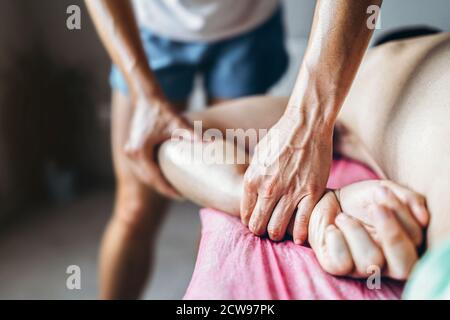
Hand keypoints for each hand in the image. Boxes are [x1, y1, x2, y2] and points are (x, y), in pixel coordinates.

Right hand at [125, 92, 194, 198]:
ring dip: (158, 183)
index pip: (155, 179)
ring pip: (144, 176)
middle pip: (148, 180)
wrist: (146, 97)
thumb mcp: (178, 123)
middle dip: (164, 189)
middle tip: (181, 196)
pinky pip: (142, 169)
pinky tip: (166, 177)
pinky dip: (153, 175)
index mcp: (140, 152)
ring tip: (174, 189)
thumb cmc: (161, 110)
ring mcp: (129, 152)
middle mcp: (131, 154)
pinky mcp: (131, 149)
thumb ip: (192, 134)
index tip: (182, 197)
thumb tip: (210, 143)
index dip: (168, 190)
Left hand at [241, 109, 332, 242]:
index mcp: (252, 179)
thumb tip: (252, 196)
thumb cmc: (281, 137)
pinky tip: (299, 235)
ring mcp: (291, 192)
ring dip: (278, 233)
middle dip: (261, 231)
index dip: (250, 221)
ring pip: (278, 229)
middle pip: (258, 226)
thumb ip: (254, 178)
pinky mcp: (312, 192)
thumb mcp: (258, 156)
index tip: (257, 221)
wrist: (306, 123)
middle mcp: (268, 188)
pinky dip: (300, 234)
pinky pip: (303, 223)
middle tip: (268, 229)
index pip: (246, 214)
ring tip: (282, 230)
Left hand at [309, 180, 428, 279]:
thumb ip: (408, 199)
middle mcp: (386, 262)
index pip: (416, 243)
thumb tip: (424, 218)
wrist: (326, 200)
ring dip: (355, 230)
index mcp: (404, 245)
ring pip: (370, 262)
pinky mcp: (337, 267)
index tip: (382, 191)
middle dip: (391, 234)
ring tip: (343, 217)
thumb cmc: (360, 199)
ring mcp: (361, 268)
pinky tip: (332, 228)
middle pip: (403, 268)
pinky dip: (336, 240)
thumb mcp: (385, 190)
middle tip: (374, 207)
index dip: (403, 217)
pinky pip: (342, 263)